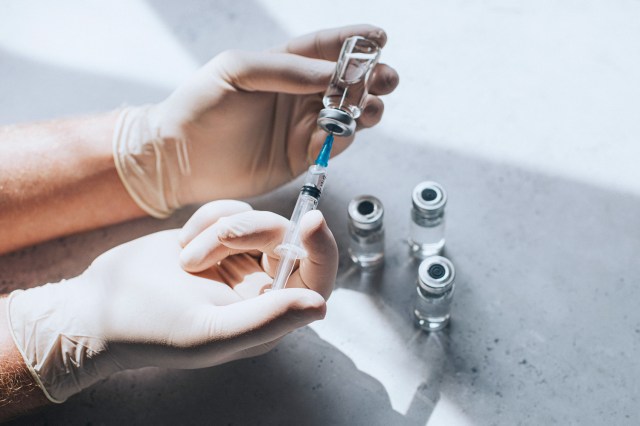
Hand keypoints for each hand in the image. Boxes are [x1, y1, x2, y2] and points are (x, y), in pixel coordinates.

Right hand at [6, 200, 336, 401]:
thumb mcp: (210, 332)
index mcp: (269, 316)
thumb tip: (320, 306)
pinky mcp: (218, 237)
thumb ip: (267, 319)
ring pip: (256, 219)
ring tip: (185, 259)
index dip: (322, 249)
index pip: (317, 279)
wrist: (100, 304)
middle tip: (199, 253)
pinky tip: (181, 244)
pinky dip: (206, 218)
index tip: (311, 220)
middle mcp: (261, 287)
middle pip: (285, 239)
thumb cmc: (150, 329)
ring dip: (218, 229)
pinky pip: (232, 209)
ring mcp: (240, 259)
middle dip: (246, 233)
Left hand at [113, 24, 398, 216]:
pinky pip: (335, 143)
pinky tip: (343, 129)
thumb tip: (332, 72)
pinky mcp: (302, 156)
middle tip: (385, 78)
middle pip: (346, 82)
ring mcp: (301, 126)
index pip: (324, 49)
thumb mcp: (236, 71)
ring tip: (369, 106)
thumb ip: (285, 69)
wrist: (180, 159)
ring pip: (348, 113)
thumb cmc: (199, 106)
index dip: (354, 42)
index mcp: (282, 66)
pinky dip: (345, 136)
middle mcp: (297, 95)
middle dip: (372, 77)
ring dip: (366, 107)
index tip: (380, 37)